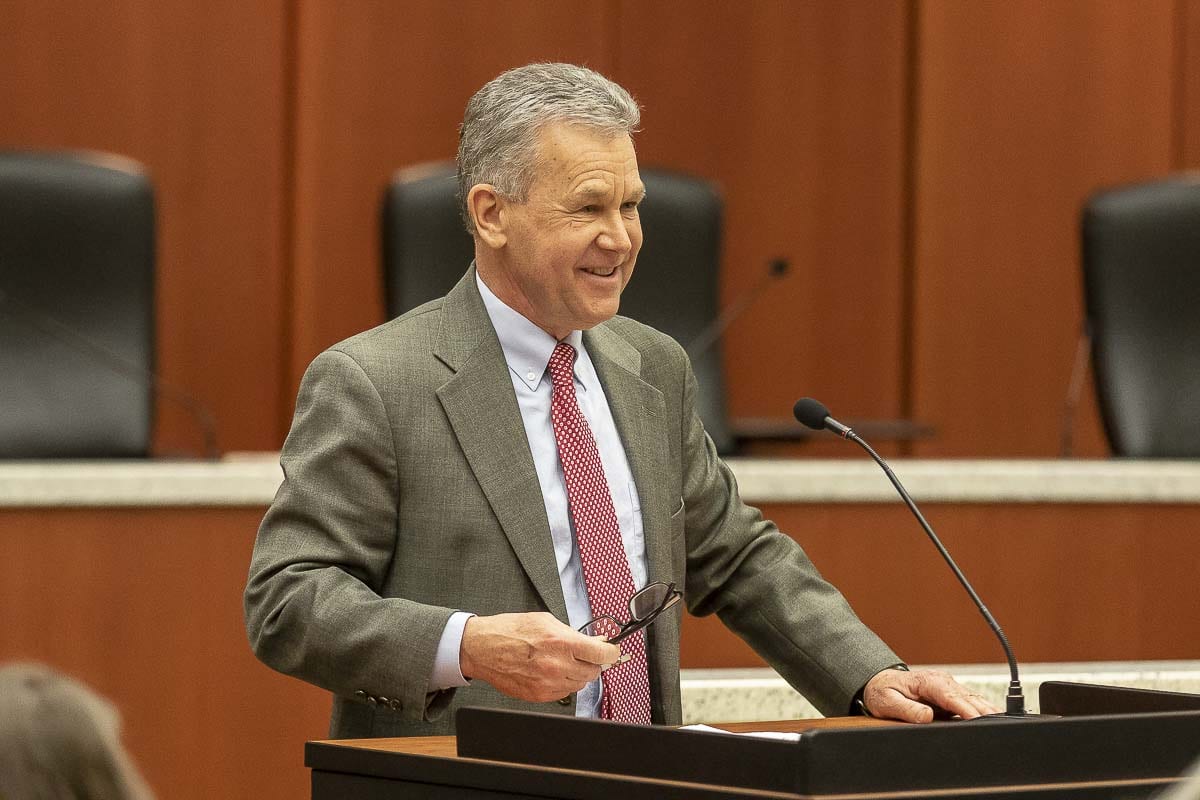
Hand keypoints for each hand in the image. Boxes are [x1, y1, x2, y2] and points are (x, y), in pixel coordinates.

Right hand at [459, 612, 621, 702]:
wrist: (483, 648)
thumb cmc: (510, 631)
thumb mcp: (546, 621)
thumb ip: (573, 633)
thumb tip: (595, 642)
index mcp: (561, 642)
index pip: (601, 654)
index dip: (611, 652)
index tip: (612, 651)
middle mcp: (557, 666)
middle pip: (593, 672)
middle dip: (592, 662)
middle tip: (582, 654)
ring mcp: (548, 684)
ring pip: (580, 684)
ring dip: (577, 673)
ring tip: (562, 661)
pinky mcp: (539, 696)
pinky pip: (564, 693)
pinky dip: (563, 683)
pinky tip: (551, 671)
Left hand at [862, 668, 999, 721]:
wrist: (880, 682)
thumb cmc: (883, 692)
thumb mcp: (888, 702)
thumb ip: (907, 710)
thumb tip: (927, 716)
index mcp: (927, 682)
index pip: (950, 697)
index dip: (966, 709)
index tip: (978, 719)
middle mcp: (941, 680)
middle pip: (967, 697)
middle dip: (984, 710)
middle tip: (1001, 724)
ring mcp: (948, 685)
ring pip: (972, 697)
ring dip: (988, 709)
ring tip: (1004, 722)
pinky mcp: (950, 693)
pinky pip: (970, 700)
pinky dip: (983, 708)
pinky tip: (995, 717)